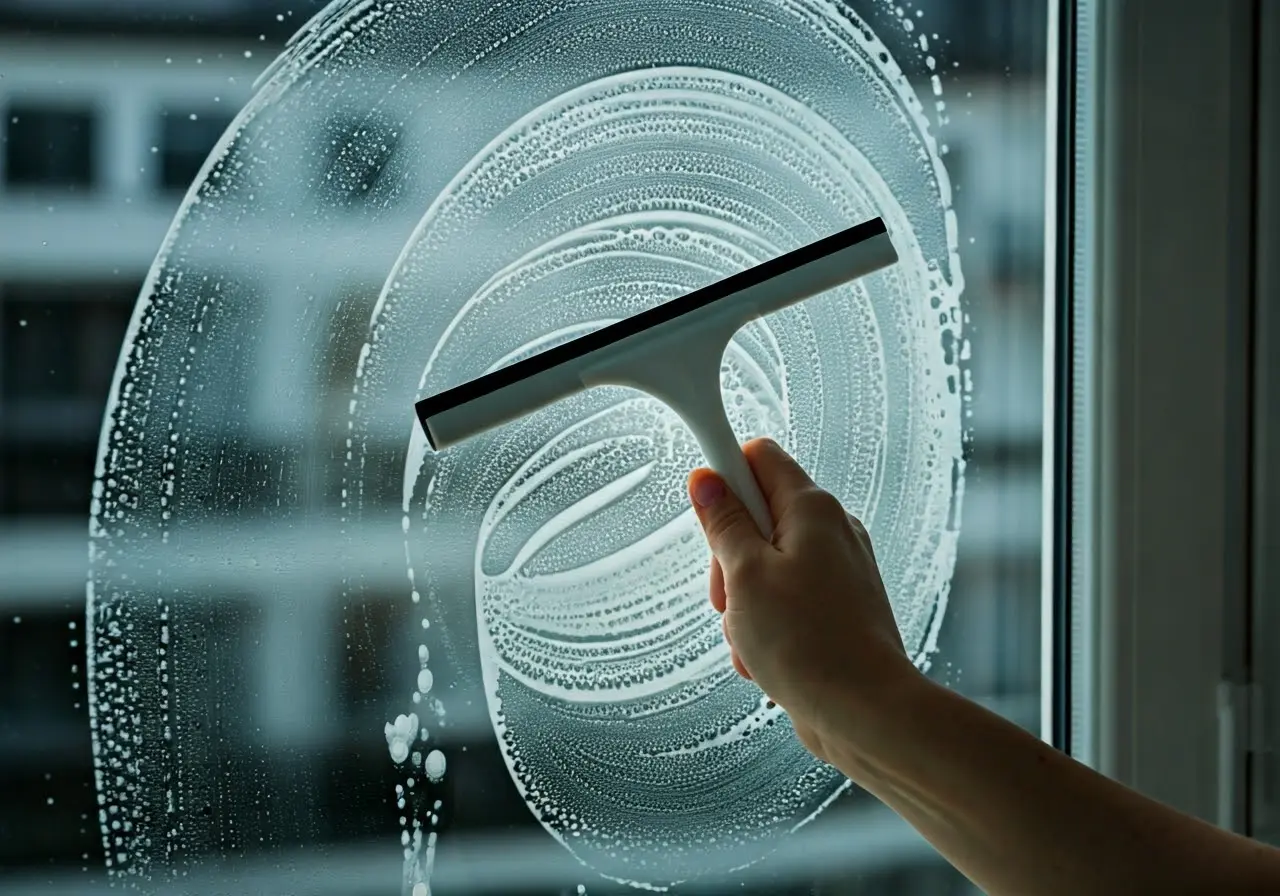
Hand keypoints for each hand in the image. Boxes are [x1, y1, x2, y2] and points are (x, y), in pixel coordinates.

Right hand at [687, 438, 919, 763]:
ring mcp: (837, 571)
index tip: (703, 507)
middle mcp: (832, 531)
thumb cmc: (808, 644)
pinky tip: (767, 656)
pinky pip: (785, 601)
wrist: (863, 712)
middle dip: (729, 557)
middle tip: (729, 594)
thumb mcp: (745, 576)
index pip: (759, 456)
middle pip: (756, 516)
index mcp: (812, 509)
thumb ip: (723, 523)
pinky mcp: (837, 608)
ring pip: (765, 566)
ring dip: (744, 601)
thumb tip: (707, 480)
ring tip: (752, 635)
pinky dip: (767, 625)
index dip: (724, 475)